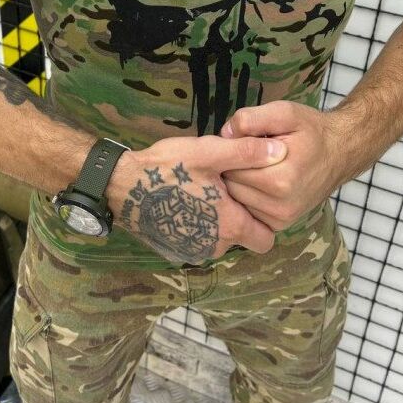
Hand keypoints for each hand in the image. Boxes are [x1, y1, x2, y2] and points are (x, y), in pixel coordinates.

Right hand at [106, 134, 288, 264]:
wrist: (121, 186)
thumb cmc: (168, 168)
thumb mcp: (210, 152)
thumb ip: (248, 152)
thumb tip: (281, 150)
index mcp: (230, 226)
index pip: (266, 239)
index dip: (263, 219)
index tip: (252, 198)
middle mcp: (214, 247)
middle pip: (241, 239)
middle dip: (238, 218)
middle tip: (223, 190)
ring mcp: (191, 252)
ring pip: (218, 241)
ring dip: (215, 222)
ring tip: (201, 193)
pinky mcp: (173, 252)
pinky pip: (196, 242)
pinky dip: (194, 227)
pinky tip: (183, 203)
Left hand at [218, 100, 345, 230]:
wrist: (340, 152)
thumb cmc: (311, 130)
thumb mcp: (284, 112)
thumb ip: (252, 118)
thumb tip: (224, 134)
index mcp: (281, 179)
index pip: (231, 167)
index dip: (231, 150)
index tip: (242, 140)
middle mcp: (281, 205)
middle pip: (231, 186)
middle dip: (233, 167)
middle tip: (247, 153)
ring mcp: (282, 218)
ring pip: (237, 200)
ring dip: (239, 183)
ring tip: (254, 165)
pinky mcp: (281, 224)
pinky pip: (249, 210)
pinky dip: (248, 196)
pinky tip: (259, 180)